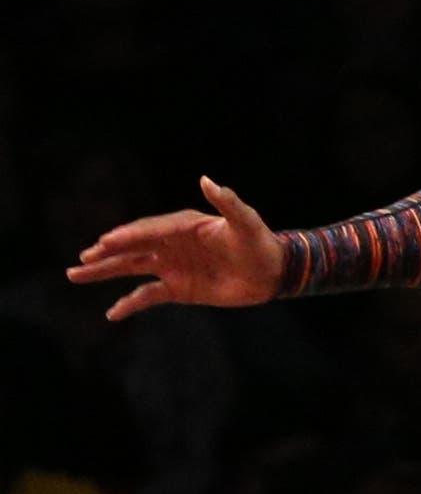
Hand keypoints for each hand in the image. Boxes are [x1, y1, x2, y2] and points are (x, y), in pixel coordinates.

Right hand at [67, 178, 284, 323]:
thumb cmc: (260, 242)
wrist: (271, 272)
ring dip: (105, 271)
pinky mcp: (178, 288)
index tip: (106, 243)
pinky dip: (130, 304)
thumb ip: (226, 202)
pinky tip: (112, 313)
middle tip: (82, 258)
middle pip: (132, 247)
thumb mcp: (246, 221)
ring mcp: (172, 266)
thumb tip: (207, 180)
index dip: (128, 236)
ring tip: (76, 275)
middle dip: (106, 252)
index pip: (149, 230)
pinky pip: (148, 296)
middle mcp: (171, 243)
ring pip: (131, 268)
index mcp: (183, 225)